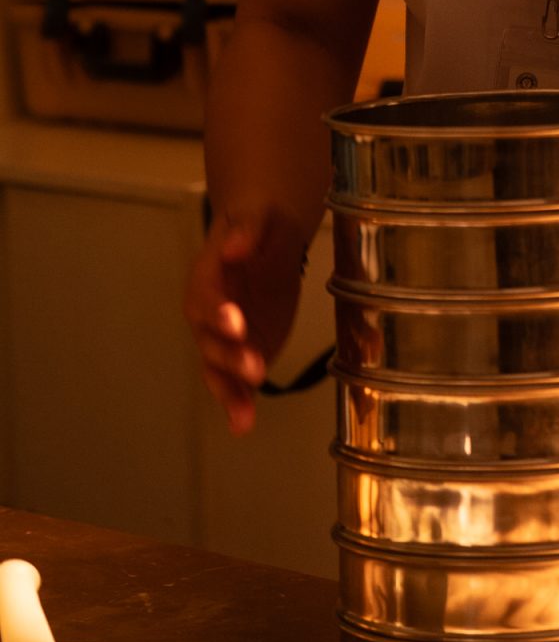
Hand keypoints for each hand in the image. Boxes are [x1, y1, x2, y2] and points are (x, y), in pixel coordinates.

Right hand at [183, 206, 307, 433]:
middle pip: (210, 340)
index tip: (235, 320)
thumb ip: (247, 231)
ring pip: (217, 369)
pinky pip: (234, 382)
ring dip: (229, 391)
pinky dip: (238, 402)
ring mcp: (223, 338)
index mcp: (206, 279)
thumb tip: (233, 248)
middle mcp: (207, 314)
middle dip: (229, 355)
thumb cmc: (259, 225)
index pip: (206, 298)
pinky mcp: (241, 352)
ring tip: (243, 415)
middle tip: (253, 366)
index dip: (217, 311)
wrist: (268, 238)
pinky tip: (242, 424)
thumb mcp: (258, 217)